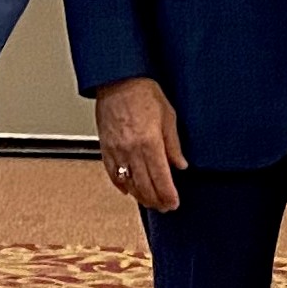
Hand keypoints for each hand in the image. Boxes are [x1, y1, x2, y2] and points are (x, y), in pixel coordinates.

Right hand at [95, 76, 187, 211]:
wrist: (118, 80)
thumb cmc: (143, 92)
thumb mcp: (168, 116)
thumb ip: (174, 144)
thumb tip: (180, 165)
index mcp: (150, 143)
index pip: (161, 179)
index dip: (168, 196)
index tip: (173, 203)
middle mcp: (131, 150)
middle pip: (144, 186)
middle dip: (156, 200)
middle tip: (164, 207)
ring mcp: (116, 151)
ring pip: (128, 183)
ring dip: (140, 196)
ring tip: (150, 202)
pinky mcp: (105, 148)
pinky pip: (113, 173)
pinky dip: (121, 185)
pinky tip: (129, 190)